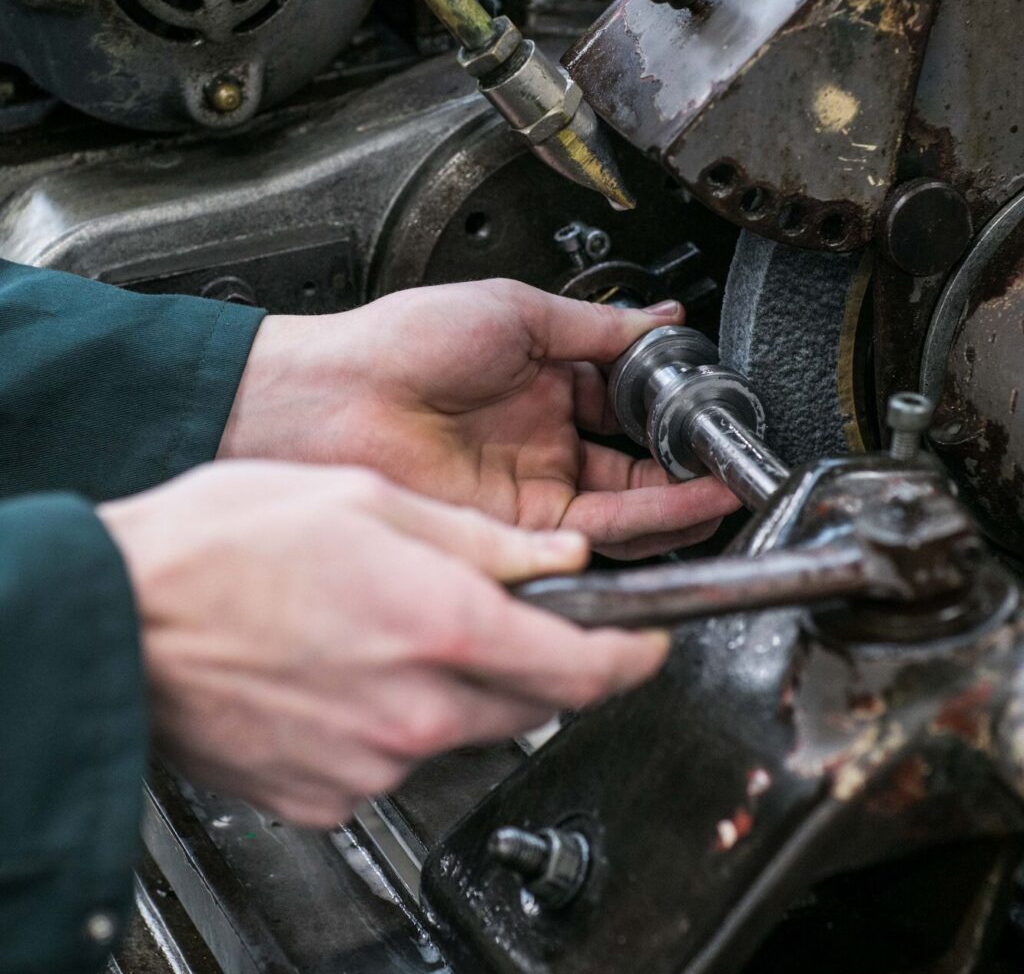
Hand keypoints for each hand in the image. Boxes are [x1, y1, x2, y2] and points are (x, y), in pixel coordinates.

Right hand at [99, 462, 667, 826]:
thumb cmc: (222, 547)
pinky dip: (397, 721)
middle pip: (534, 702)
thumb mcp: (368, 502)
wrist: (119, 614)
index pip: (586, 666)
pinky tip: (348, 672)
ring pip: (465, 730)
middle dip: (543, 663)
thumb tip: (556, 563)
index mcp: (441, 624)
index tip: (646, 646)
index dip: (632, 657)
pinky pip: (397, 759)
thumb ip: (479, 541)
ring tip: (391, 629)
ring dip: (459, 687)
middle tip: (505, 616)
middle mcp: (417, 708)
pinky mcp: (329, 794)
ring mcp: (372, 761)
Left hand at [219, 280, 739, 558]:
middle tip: (730, 464)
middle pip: (632, 467)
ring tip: (724, 489)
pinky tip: (679, 509)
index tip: (708, 412)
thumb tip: (660, 321)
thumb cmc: (402, 343)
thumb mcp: (516, 312)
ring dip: (677, 501)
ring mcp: (529, 488)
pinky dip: (640, 527)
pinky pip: (590, 535)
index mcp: (544, 385)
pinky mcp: (513, 530)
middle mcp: (542, 441)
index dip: (670, 413)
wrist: (333, 397)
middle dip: (685, 468)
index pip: (626, 408)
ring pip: (621, 507)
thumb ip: (596, 328)